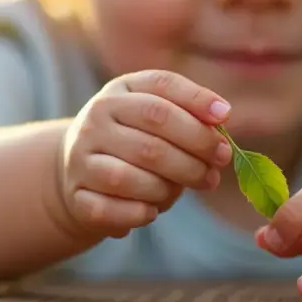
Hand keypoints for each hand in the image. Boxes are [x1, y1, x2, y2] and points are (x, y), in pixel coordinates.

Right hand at [57, 70, 233, 238]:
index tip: (225, 118)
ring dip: (167, 188)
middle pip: (153, 135)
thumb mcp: (157, 114)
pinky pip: (109, 209)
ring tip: (182, 189)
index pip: (161, 88)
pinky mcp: (76, 196)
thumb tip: (222, 115)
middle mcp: (95, 121)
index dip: (197, 101)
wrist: (79, 169)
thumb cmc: (135, 139)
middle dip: (195, 150)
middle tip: (219, 164)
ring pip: (129, 177)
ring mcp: (81, 159)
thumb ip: (190, 112)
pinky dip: (138, 213)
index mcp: (119, 92)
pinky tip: (152, 211)